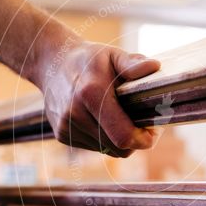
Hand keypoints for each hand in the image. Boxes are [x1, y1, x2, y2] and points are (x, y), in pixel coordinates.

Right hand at [32, 41, 160, 156]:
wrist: (51, 64)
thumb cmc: (88, 60)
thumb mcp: (112, 55)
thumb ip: (133, 64)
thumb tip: (154, 67)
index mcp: (91, 93)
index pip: (123, 135)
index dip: (144, 139)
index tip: (153, 130)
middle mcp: (75, 113)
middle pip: (118, 147)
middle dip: (135, 140)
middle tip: (143, 124)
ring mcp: (66, 127)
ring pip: (107, 150)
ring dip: (119, 140)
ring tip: (123, 119)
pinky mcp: (61, 135)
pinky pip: (94, 147)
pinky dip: (105, 139)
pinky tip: (104, 120)